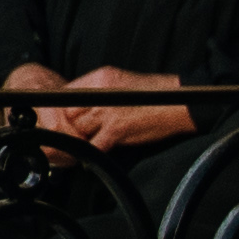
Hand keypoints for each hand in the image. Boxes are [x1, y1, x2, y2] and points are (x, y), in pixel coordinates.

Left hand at [49, 66, 197, 152]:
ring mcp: (107, 111)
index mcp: (99, 79)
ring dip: (74, 142)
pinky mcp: (117, 129)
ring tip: (73, 150)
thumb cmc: (153, 94)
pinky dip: (88, 155)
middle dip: (63, 128)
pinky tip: (88, 159)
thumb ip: (97, 91)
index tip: (58, 122)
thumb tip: (77, 106)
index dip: (58, 111)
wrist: (180, 102)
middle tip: (62, 139)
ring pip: (75, 130)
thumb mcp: (119, 82)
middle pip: (65, 113)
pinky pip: (93, 146)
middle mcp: (99, 93)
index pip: (64, 95)